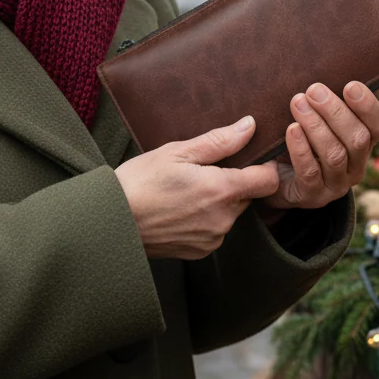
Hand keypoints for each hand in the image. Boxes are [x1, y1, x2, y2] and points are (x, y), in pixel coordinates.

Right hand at [114, 116, 279, 259]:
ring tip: (186, 188)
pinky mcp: (200, 251)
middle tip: (203, 169)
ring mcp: (212, 239)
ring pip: (231, 212)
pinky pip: (215, 229)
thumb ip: (219, 141)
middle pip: (248, 195)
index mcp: (220, 190)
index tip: (249, 156)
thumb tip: (250, 126)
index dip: (262, 166)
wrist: (111, 222)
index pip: (267, 180)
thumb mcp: (177, 152)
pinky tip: (180, 207)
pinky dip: (206, 218)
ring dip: (219, 200)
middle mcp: (223, 219)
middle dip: (234, 180)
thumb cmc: (140, 181)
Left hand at [261, 82, 378, 210]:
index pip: (377, 126)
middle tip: (313, 90)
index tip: (350, 85)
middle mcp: (355, 167)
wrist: (271, 178)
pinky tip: (291, 129)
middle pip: (357, 139)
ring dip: (316, 126)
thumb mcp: (315, 119)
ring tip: (297, 103)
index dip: (367, 106)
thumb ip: (323, 101)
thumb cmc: (297, 139)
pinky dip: (301, 148)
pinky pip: (309, 172)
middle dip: (336, 112)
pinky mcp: (311, 196)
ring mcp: (335, 185)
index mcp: (362, 145)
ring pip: (335, 155)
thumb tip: (320, 71)